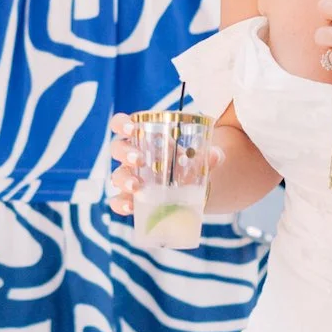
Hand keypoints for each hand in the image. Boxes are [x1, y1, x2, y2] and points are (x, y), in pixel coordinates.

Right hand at [106, 113, 223, 216]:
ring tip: (136, 186)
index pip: (121, 125)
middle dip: (125, 153)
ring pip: (117, 176)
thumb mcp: (198, 156)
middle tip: (139, 159)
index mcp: (142, 138)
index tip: (131, 128)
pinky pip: (119, 201)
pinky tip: (130, 208)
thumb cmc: (186, 163)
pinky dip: (121, 204)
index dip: (121, 124)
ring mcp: (130, 178)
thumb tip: (215, 154)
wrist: (191, 189)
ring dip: (123, 180)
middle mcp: (131, 157)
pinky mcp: (132, 199)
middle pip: (117, 149)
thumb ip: (208, 155)